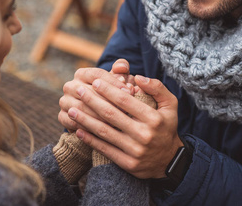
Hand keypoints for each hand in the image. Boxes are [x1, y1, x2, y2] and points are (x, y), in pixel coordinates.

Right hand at [58, 64, 130, 131]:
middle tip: (126, 109)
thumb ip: (121, 70)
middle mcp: (69, 86)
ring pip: (82, 109)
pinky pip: (74, 123)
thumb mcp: (116, 80)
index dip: (114, 82)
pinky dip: (89, 128)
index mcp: (81, 74)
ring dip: (100, 116)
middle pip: (89, 92)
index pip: (97, 75)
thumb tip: (121, 67)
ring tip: (118, 122)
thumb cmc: (110, 93)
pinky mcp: (62, 117)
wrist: (96, 114)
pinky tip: (105, 132)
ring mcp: (64, 101)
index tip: (129, 91)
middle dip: (109, 101)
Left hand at [67, 75, 182, 178]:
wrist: (170, 161)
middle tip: (78, 90)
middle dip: (92, 100)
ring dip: (85, 120)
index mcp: (153, 118)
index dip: (108, 90)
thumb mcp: (171, 105)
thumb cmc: (166, 127)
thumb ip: (157, 88)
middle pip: (111, 115)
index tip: (95, 81)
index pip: (125, 100)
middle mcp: (144, 134)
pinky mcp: (127, 164)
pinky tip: (78, 130)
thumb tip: (138, 77)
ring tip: (71, 109)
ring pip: (104, 132)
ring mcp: (135, 150)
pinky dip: (90, 139)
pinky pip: (105, 149)